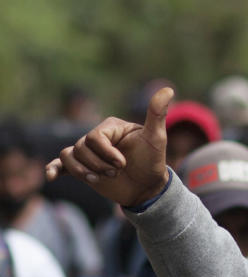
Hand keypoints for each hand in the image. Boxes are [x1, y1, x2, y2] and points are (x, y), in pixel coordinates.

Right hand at [46, 86, 173, 209]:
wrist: (147, 188)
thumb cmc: (152, 161)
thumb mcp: (156, 138)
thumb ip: (156, 114)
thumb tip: (168, 89)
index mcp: (110, 127)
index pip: (94, 138)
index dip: (106, 153)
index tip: (123, 164)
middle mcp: (97, 137)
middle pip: (81, 148)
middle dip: (98, 165)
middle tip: (117, 173)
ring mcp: (88, 153)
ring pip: (70, 156)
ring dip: (84, 171)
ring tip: (100, 179)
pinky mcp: (83, 167)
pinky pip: (62, 163)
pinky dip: (55, 168)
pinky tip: (51, 176)